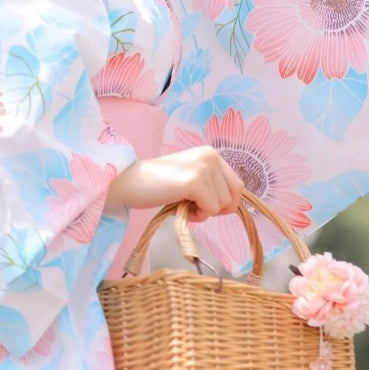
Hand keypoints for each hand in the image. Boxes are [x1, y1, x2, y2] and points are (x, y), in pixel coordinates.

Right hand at [105, 145, 244, 222]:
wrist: (131, 181)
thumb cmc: (159, 184)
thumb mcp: (192, 176)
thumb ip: (211, 183)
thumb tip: (232, 205)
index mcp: (210, 153)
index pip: (237, 185)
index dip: (224, 202)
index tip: (203, 204)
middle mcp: (210, 156)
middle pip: (233, 196)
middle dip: (215, 208)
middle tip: (191, 205)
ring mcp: (203, 167)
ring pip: (223, 205)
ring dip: (204, 212)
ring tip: (182, 203)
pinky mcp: (195, 182)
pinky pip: (211, 210)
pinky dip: (197, 216)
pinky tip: (181, 208)